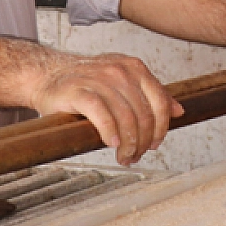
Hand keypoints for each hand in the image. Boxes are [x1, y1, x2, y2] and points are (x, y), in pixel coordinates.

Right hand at [27, 51, 183, 166]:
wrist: (47, 75)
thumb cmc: (86, 83)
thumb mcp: (123, 82)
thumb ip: (151, 94)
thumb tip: (179, 111)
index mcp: (135, 68)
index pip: (159, 102)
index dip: (160, 128)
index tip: (154, 144)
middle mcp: (120, 71)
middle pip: (143, 114)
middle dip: (143, 141)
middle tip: (135, 156)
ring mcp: (99, 79)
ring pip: (125, 118)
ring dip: (128, 144)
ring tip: (124, 157)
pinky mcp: (79, 91)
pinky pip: (102, 115)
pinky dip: (110, 132)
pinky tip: (111, 144)